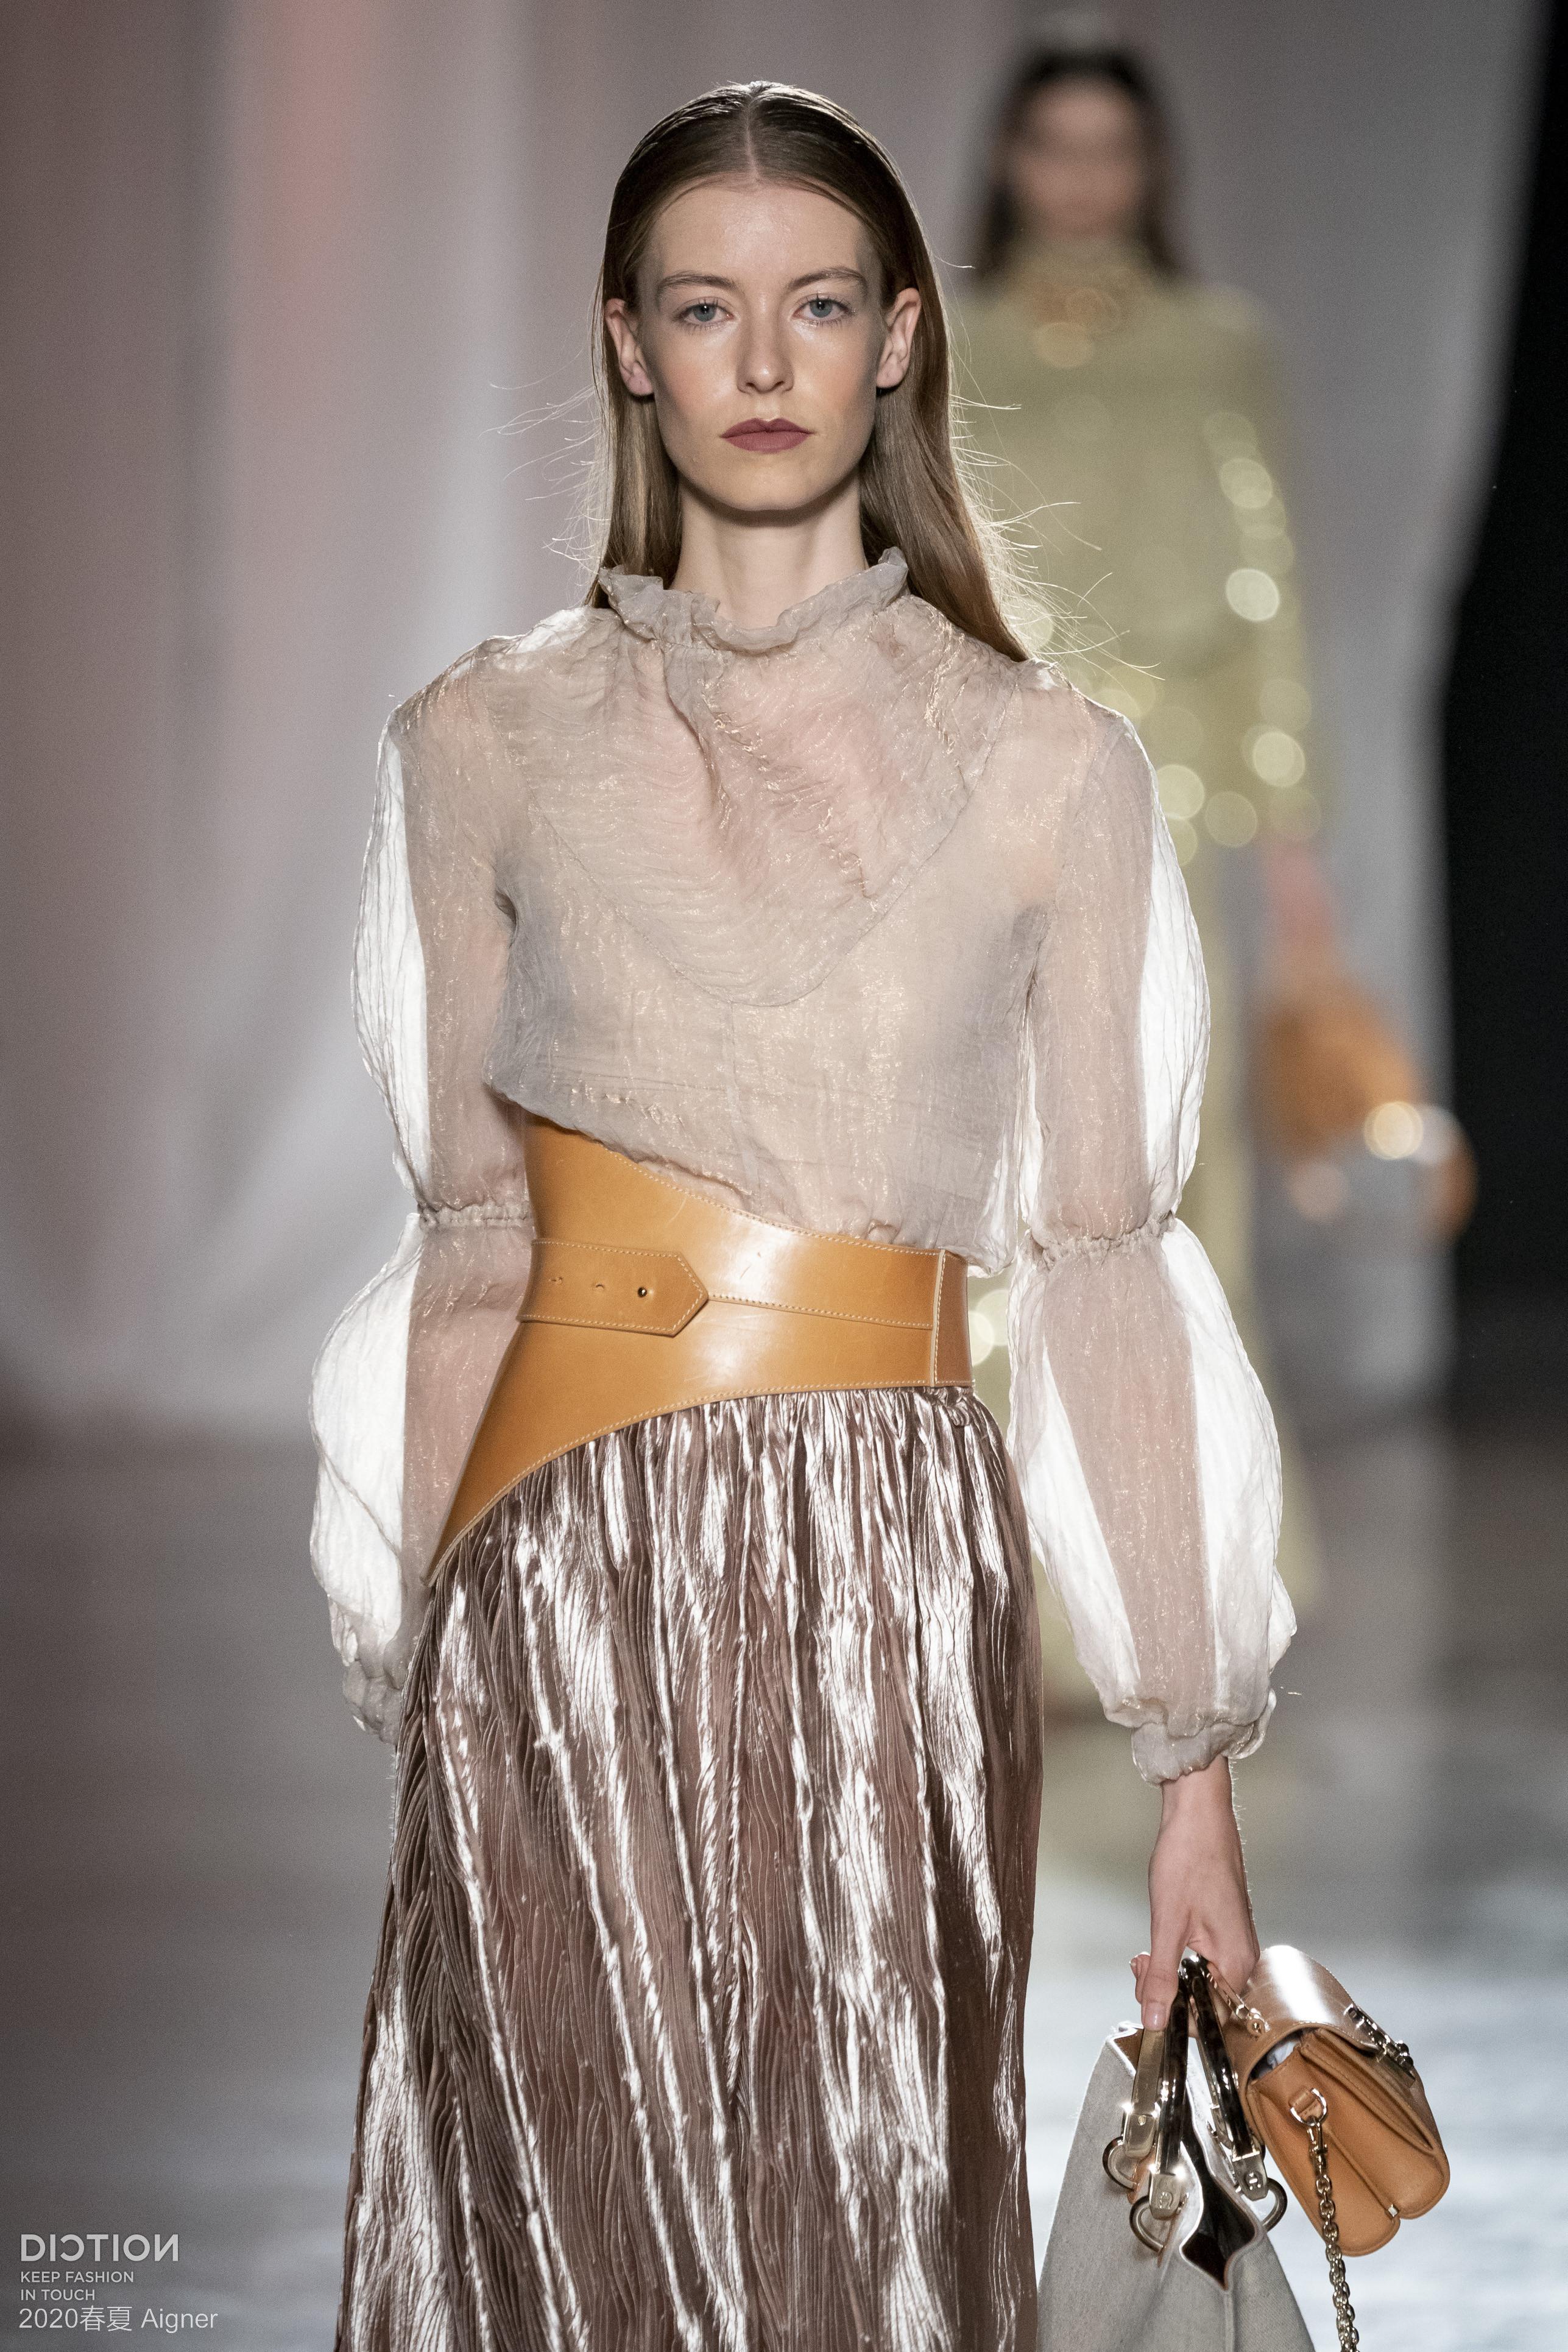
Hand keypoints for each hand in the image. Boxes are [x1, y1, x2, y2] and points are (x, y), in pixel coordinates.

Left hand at [1131, 1756, 1259, 2028]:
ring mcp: (1233, 1942)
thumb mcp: (1167, 1924)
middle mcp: (1242, 1957)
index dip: (1176, 2016)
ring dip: (1167, 1972)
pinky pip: (1200, 1960)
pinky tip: (1157, 1944)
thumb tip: (1155, 2021)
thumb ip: (1162, 1977)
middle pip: (1205, 2002)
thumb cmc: (1189, 1858)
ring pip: (1198, 1980)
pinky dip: (1175, 1956)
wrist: (1198, 1813)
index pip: (1213, 2020)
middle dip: (1166, 1990)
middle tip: (1142, 1966)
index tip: (1150, 1997)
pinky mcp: (1222, 1930)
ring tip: (1145, 1955)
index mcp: (1237, 1962)